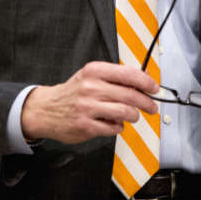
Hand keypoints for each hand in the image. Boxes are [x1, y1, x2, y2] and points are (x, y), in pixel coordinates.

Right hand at [21, 61, 159, 143]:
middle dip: (146, 103)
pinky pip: (113, 128)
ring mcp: (88, 107)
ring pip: (125, 112)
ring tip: (133, 115)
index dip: (146, 82)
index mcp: (94, 71)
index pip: (129, 74)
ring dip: (134, 116)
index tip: (154, 88)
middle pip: (130, 95)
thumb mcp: (91, 76)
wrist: (46, 109)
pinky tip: (114, 123)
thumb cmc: (73, 92)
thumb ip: (116, 76)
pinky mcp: (86, 125)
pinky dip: (118, 127)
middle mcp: (91, 87)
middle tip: (151, 107)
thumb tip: (144, 78)